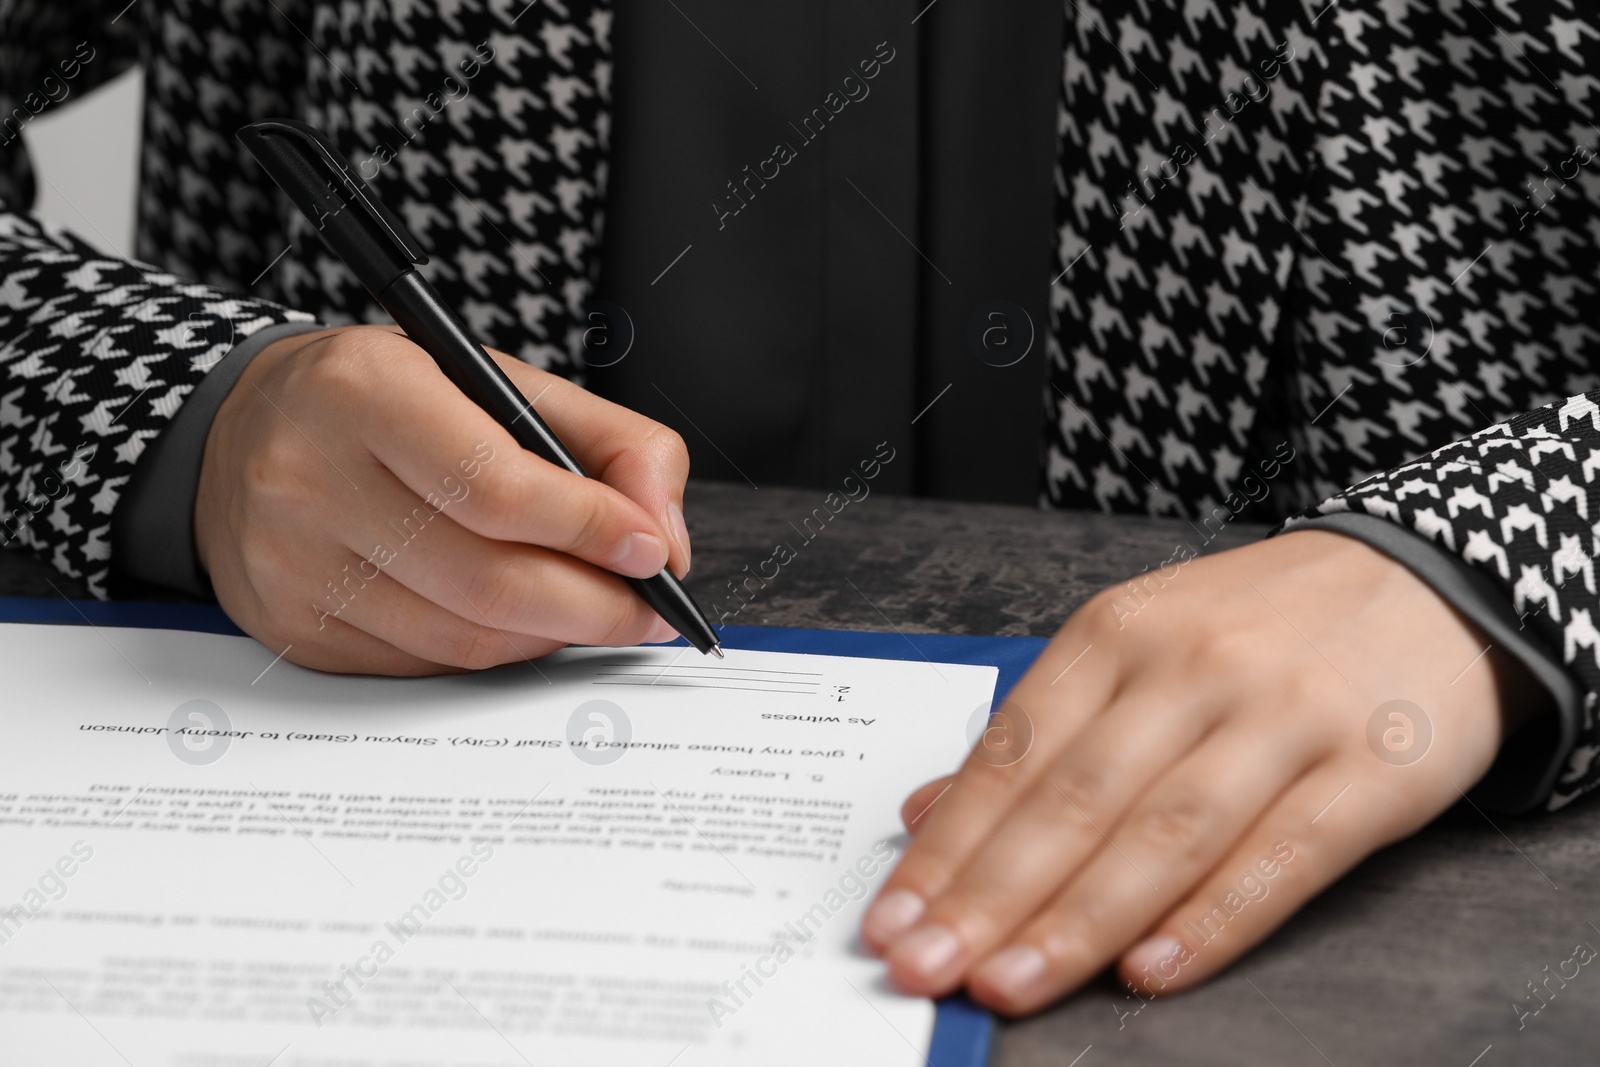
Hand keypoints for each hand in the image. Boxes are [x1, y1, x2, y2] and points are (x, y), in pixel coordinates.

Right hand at [195, 325, 691, 674]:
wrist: (243, 432)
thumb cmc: (387, 403)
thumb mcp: (497, 381)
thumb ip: (607, 441)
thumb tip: (663, 533)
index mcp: (364, 391)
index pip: (495, 486)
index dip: (590, 528)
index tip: (652, 550)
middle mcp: (309, 478)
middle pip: (486, 578)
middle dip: (594, 604)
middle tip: (648, 607)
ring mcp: (291, 565)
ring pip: (462, 636)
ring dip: (553, 634)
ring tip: (597, 611)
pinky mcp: (293, 629)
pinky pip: (426, 663)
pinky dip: (496, 651)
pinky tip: (523, 622)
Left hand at [860, 529, 1539, 1012]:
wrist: (1428, 578)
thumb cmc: (1260, 627)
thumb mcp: (1137, 644)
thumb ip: (1038, 732)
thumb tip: (926, 810)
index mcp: (1118, 634)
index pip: (1012, 754)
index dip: (946, 846)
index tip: (890, 920)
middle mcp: (1191, 668)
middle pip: (1073, 799)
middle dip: (988, 895)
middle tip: (922, 967)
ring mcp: (1283, 716)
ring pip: (1163, 832)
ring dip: (1076, 919)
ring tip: (1008, 982)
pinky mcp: (1371, 769)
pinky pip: (1282, 856)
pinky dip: (1212, 921)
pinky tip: (1148, 974)